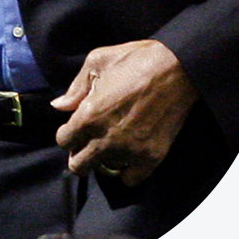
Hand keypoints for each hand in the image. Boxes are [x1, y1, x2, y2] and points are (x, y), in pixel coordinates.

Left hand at [52, 39, 197, 185]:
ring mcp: (129, 151)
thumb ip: (76, 87)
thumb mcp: (98, 61)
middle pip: (78, 166)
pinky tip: (130, 155)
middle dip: (79, 154)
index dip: (68, 133)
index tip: (77, 128)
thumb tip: (59, 106)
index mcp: (88, 116)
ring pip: (104, 171)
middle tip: (89, 142)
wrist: (179, 68)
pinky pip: (130, 179)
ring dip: (104, 159)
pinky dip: (128, 170)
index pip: (63, 141)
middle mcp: (105, 139)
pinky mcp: (151, 157)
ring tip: (113, 143)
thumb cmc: (137, 59)